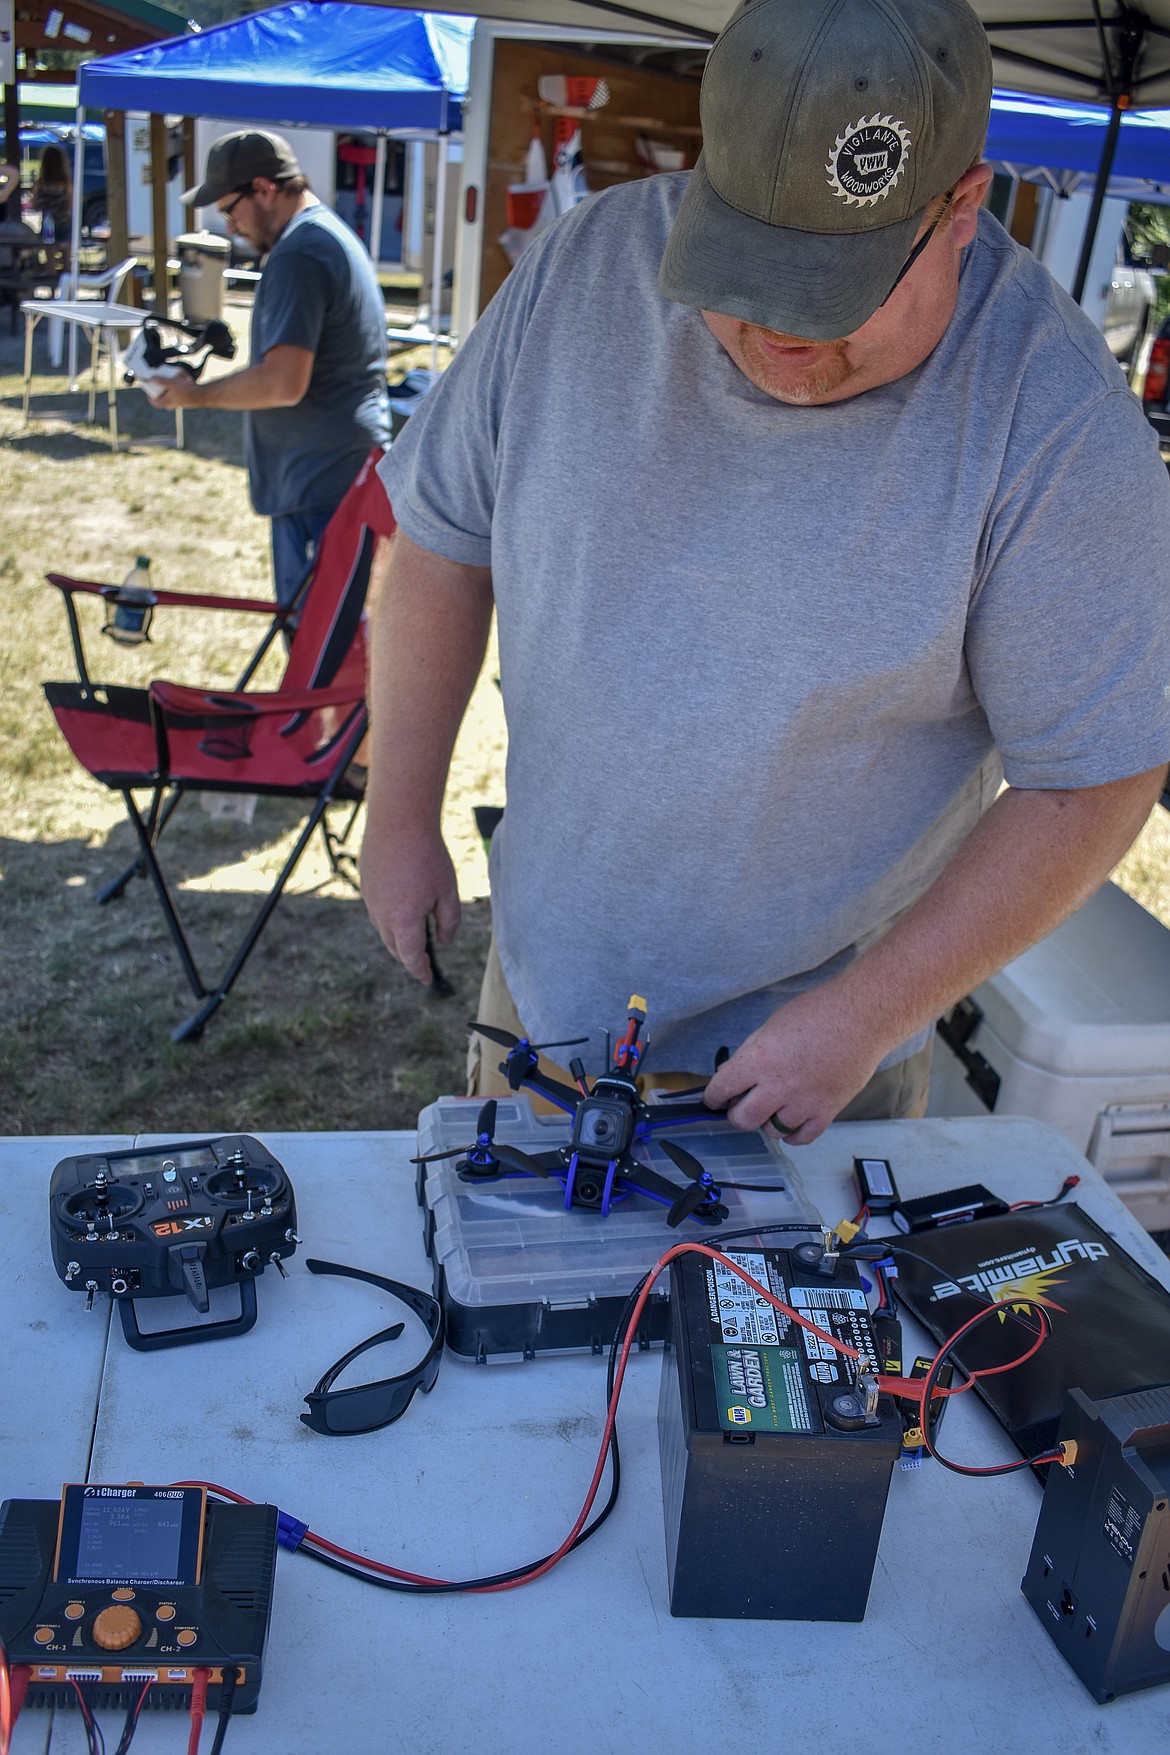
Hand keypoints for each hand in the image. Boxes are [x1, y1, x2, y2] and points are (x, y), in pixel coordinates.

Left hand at [149, 373, 203, 409]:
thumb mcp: (171, 383)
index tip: (148, 391)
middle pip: (162, 398)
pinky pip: (178, 394)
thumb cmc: (187, 390)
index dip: (149, 397)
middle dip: (160, 390)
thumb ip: (160, 380)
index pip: (154, 403)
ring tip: (172, 379)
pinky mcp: (185, 400)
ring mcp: (179, 403)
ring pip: (170, 396)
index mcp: (166, 402)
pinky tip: (181, 380)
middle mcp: (172, 404)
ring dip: (170, 387)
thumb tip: (152, 379)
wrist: (202, 395)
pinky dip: (177, 388)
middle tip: (159, 383)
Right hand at [359, 822, 459, 986]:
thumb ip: (449, 921)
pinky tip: (399, 908)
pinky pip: (376, 909)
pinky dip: (388, 917)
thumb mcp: (447, 891)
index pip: (411, 957)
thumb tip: (445, 942)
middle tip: (421, 961)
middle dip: (408, 957)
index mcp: (404, 921)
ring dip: (396, 938)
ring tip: (410, 938)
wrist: (398, 821)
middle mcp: (381, 915)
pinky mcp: (365, 883)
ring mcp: (369, 899)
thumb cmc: (428, 856)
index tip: (427, 979)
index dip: (420, 971)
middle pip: (394, 946)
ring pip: (382, 929)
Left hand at [702, 984, 883, 1144]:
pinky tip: (792, 1120)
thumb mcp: (771, 1026)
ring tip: (774, 1106)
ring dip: (768, 1122)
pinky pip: (802, 1138)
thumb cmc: (818, 1012)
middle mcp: (778, 1085)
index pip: (721, 1089)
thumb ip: (750, 1053)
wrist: (861, 1016)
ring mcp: (804, 1101)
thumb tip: (732, 1073)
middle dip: (737, 1114)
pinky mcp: (827, 1111)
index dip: (713, 1097)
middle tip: (742, 1105)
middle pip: (743, 1120)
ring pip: (772, 1132)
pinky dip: (793, 1133)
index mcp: (759, 1059)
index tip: (715, 1099)